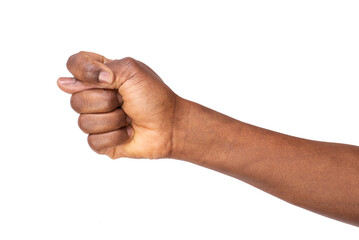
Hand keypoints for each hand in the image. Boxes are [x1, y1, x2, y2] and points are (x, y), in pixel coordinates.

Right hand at [58, 51, 180, 158]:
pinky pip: (93, 141)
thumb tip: (65, 82)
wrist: (170, 125)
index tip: (106, 80)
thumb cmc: (155, 97)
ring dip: (113, 120)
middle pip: (76, 99)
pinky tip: (128, 132)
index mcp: (101, 74)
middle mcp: (95, 95)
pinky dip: (116, 136)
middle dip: (106, 101)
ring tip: (129, 117)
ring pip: (83, 122)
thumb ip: (99, 70)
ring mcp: (97, 118)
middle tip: (125, 101)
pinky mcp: (101, 141)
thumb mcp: (131, 72)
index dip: (83, 72)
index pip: (74, 65)